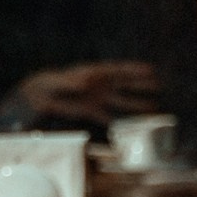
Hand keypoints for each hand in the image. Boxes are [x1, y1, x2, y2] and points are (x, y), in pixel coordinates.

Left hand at [16, 60, 160, 125]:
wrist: (37, 96)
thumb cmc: (46, 84)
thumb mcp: (57, 81)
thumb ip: (70, 81)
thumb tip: (84, 83)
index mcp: (93, 73)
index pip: (118, 70)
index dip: (134, 70)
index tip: (150, 70)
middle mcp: (98, 84)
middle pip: (124, 83)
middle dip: (141, 84)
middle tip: (159, 85)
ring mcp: (96, 97)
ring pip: (121, 101)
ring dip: (136, 104)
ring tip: (154, 107)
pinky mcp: (90, 110)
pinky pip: (110, 116)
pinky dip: (120, 121)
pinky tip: (130, 126)